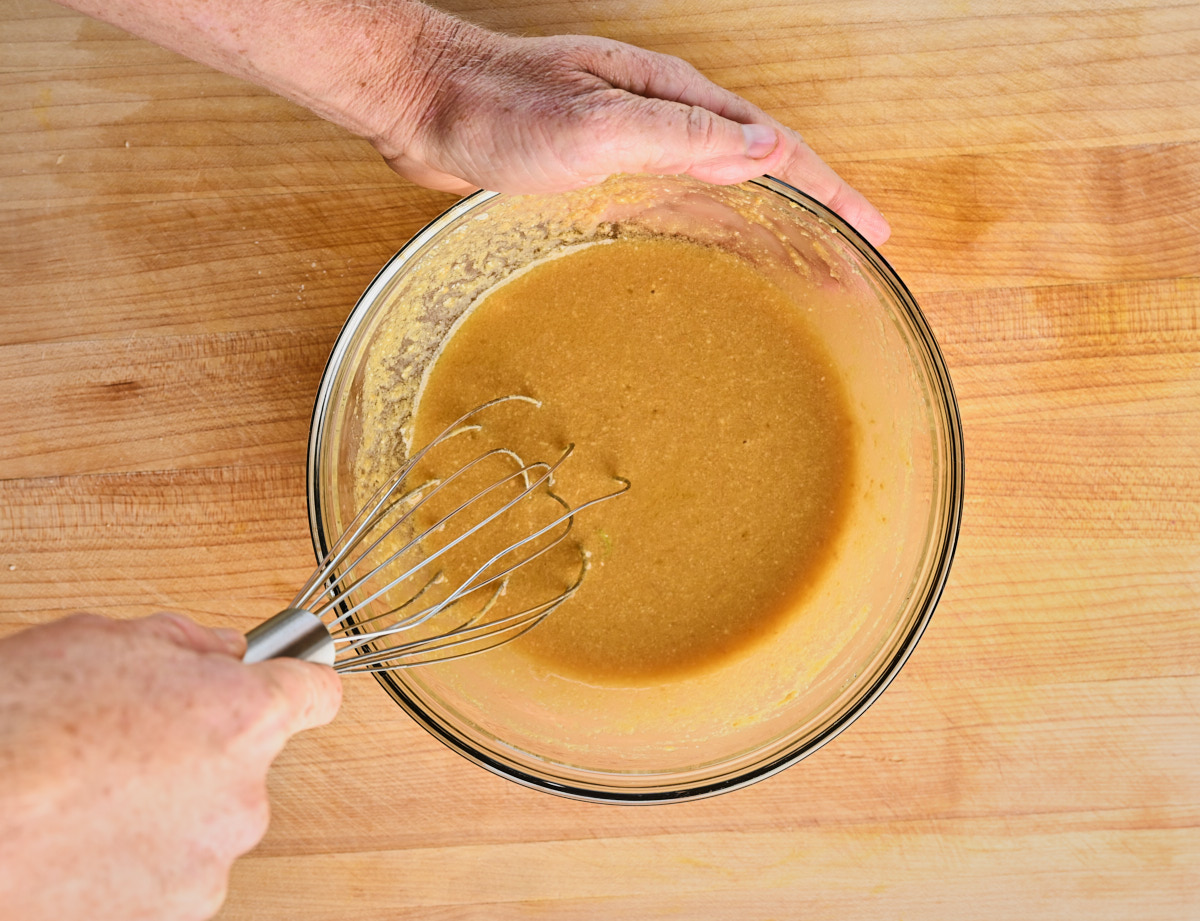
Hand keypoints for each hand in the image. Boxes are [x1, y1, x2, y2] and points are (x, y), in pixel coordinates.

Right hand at [0, 612, 341, 920]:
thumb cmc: (21, 727)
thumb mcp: (103, 641)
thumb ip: (185, 642)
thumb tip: (220, 651)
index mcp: (244, 719)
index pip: (316, 694)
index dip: (296, 682)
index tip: (289, 684)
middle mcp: (244, 796)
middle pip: (247, 764)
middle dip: (201, 751)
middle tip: (130, 744)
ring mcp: (209, 865)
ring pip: (206, 823)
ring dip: (168, 811)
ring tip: (89, 798)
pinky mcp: (173, 916)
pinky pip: (171, 875)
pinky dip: (138, 863)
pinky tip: (83, 842)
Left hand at [377, 28, 890, 245]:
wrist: (426, 106)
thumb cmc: (499, 111)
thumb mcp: (597, 125)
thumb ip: (680, 137)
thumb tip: (765, 151)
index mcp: (675, 98)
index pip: (775, 146)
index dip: (829, 189)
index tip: (871, 229)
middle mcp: (662, 113)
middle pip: (758, 160)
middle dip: (810, 204)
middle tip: (844, 256)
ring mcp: (632, 136)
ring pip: (719, 177)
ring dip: (764, 211)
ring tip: (797, 253)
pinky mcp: (600, 161)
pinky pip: (674, 190)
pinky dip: (709, 216)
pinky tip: (708, 240)